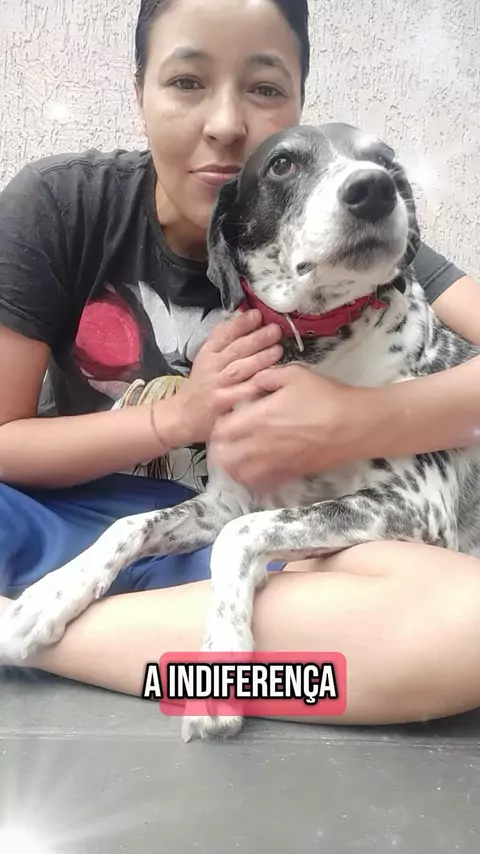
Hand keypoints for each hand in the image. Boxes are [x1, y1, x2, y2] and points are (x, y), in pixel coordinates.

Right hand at [165, 310, 282, 445]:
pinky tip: (270, 379)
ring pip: (240, 369)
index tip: (257, 315)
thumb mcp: (206, 359)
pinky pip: (241, 393)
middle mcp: (211, 367)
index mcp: (208, 353)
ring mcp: (216, 386)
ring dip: (260, 358)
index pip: (224, 334)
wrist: (182, 416)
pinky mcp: (222, 404)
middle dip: (256, 338)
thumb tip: (244, 317)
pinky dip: (255, 385)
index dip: (241, 324)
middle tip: (275, 330)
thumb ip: (223, 340)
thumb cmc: (201, 386)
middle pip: (235, 350)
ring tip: (277, 350)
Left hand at [209, 364, 371, 492]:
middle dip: (220, 448)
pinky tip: (257, 469)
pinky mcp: (289, 474)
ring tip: (237, 457)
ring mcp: (275, 463)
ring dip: (233, 466)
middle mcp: (261, 445)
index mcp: (258, 418)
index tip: (224, 420)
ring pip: (239, 474)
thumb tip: (252, 382)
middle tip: (226, 440)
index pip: (221, 430)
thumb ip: (266, 377)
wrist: (354, 425)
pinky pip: (262, 484)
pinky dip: (253, 479)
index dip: (218, 426)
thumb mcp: (293, 374)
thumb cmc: (325, 396)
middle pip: (224, 457)